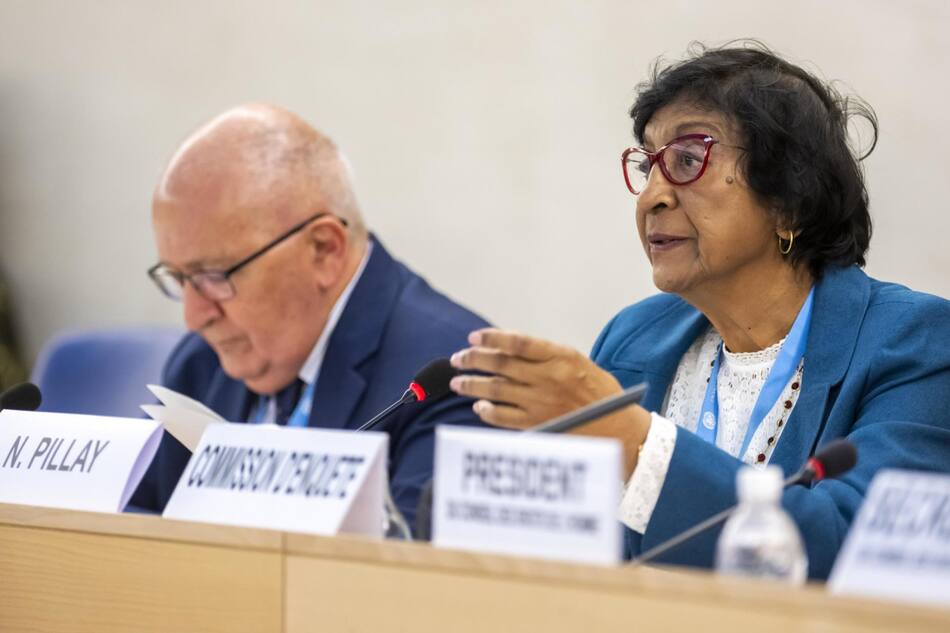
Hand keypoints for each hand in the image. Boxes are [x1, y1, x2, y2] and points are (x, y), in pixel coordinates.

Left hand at [449, 328, 652, 476]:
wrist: (619, 427)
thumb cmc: (599, 392)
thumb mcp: (577, 362)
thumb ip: (545, 356)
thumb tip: (507, 350)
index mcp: (560, 357)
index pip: (517, 342)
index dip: (491, 338)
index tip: (474, 337)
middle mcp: (548, 378)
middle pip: (501, 364)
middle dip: (473, 359)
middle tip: (458, 359)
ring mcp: (541, 403)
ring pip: (496, 390)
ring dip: (473, 385)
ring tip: (459, 382)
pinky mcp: (538, 424)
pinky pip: (503, 417)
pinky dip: (487, 412)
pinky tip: (479, 407)